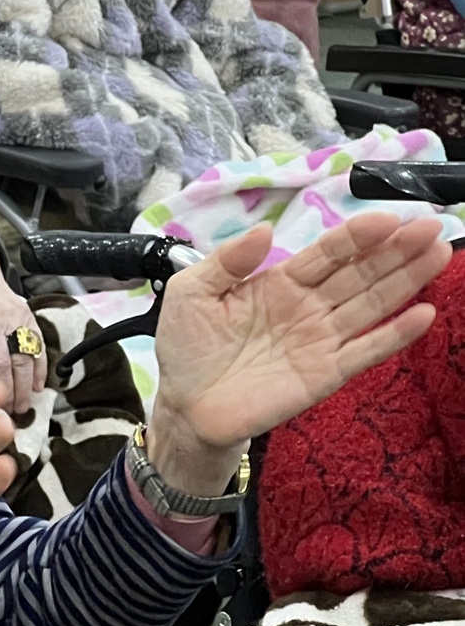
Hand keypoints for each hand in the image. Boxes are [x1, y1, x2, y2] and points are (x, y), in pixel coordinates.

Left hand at [0, 237, 45, 413]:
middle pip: (1, 363)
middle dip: (5, 394)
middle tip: (5, 416)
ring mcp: (11, 315)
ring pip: (22, 357)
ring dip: (24, 387)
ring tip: (22, 408)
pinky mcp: (26, 313)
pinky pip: (37, 344)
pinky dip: (39, 367)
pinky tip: (38, 386)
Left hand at [148, 214, 448, 493]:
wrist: (186, 406)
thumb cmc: (188, 348)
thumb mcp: (192, 294)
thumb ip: (226, 262)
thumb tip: (264, 230)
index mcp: (280, 282)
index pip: (327, 253)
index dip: (356, 235)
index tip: (387, 218)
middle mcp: (309, 307)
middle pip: (360, 273)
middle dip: (395, 250)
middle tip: (429, 228)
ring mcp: (321, 340)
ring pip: (371, 304)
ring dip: (406, 280)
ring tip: (438, 254)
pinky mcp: (326, 374)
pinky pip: (365, 351)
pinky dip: (394, 335)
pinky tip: (423, 314)